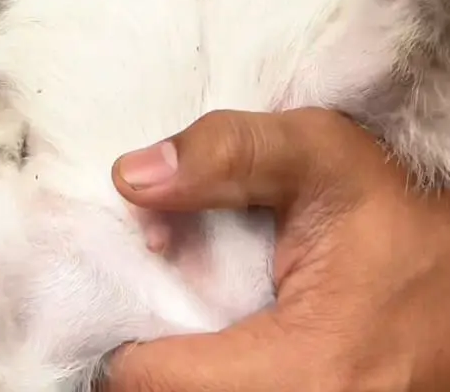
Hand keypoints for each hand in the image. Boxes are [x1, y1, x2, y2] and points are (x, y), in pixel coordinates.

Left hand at [104, 108, 449, 391]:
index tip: (137, 286)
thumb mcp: (318, 153)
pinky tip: (222, 340)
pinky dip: (219, 378)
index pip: (154, 384)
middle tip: (153, 304)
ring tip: (186, 323)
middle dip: (151, 359)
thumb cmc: (395, 210)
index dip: (126, 332)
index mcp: (304, 370)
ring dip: (184, 374)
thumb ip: (225, 153)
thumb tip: (131, 177)